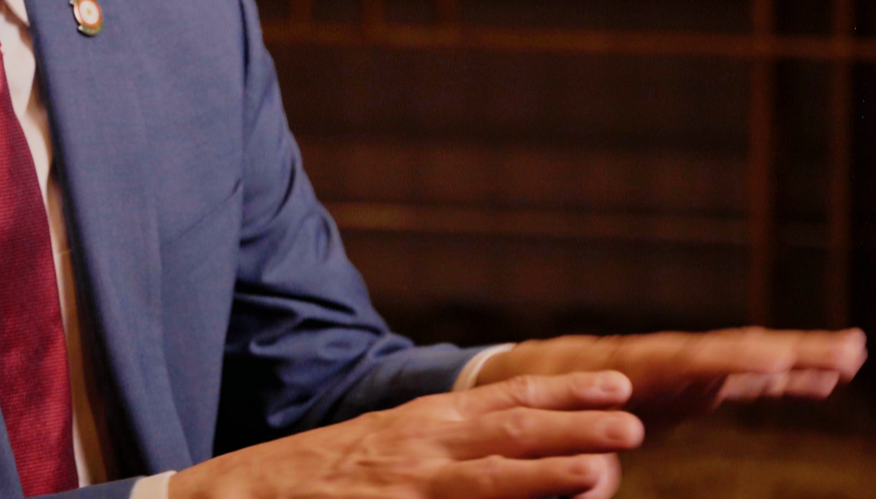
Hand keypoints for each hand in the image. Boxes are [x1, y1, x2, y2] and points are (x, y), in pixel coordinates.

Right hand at [169, 371, 643, 498]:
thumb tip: (492, 453)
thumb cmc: (314, 480)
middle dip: (578, 420)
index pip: (507, 397)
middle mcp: (422, 441)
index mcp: (423, 420)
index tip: (616, 386)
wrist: (239, 495)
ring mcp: (411, 479)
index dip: (565, 391)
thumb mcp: (382, 451)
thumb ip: (437, 449)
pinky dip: (517, 498)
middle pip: (513, 425)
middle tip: (636, 418)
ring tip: (611, 459)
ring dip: (558, 462)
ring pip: (498, 469)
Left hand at [476, 328, 866, 430]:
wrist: (530, 378)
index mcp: (634, 367)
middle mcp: (669, 359)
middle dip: (792, 349)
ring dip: (804, 356)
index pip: (693, 360)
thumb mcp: (553, 431)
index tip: (779, 357)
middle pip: (738, 351)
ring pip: (753, 360)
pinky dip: (788, 376)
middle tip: (847, 347)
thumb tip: (603, 476)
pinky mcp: (697, 382)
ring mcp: (688, 367)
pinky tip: (829, 378)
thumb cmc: (540, 409)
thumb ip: (580, 454)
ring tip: (856, 351)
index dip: (735, 359)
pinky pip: (750, 379)